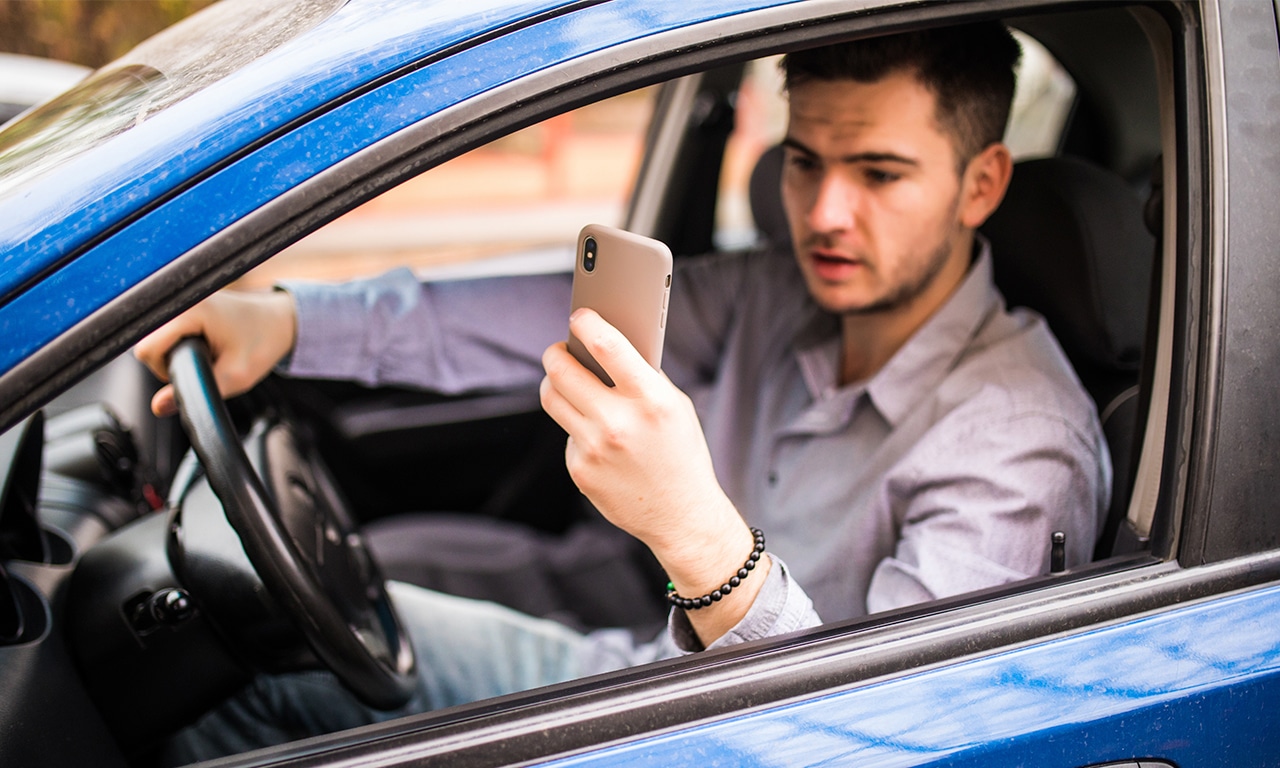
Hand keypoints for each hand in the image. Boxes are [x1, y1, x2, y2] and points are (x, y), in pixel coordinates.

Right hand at [134, 290, 296, 416]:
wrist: (280, 321)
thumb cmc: (263, 342)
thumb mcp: (237, 375)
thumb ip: (198, 391)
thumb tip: (159, 407)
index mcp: (190, 312)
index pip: (147, 350)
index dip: (166, 371)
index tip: (198, 370)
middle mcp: (181, 301)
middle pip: (149, 346)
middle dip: (172, 363)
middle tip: (207, 363)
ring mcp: (182, 302)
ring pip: (156, 340)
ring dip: (176, 355)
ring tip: (209, 353)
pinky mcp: (184, 306)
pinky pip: (167, 333)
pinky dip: (181, 345)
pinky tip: (204, 345)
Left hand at [540, 308, 768, 643]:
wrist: (682, 515)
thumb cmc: (680, 451)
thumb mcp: (674, 406)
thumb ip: (642, 375)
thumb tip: (602, 341)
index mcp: (650, 400)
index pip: (606, 345)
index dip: (586, 323)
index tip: (579, 315)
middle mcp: (617, 423)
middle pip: (562, 370)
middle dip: (556, 352)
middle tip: (559, 348)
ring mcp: (594, 449)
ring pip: (552, 397)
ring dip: (555, 382)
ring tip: (564, 377)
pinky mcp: (580, 469)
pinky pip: (566, 432)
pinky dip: (578, 426)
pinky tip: (598, 436)